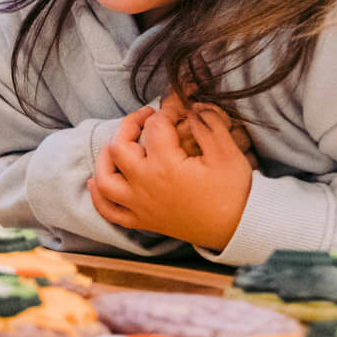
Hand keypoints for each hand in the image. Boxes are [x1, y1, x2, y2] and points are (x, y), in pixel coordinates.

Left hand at [89, 105, 251, 250]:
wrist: (240, 229)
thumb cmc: (235, 193)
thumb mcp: (228, 154)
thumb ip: (209, 125)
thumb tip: (193, 106)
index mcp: (166, 166)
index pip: (155, 128)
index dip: (165, 112)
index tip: (177, 111)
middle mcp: (146, 185)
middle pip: (119, 148)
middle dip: (129, 126)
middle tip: (146, 118)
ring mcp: (140, 205)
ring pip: (105, 180)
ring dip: (105, 159)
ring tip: (117, 144)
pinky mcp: (143, 221)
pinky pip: (109, 212)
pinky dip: (98, 196)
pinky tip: (96, 182)